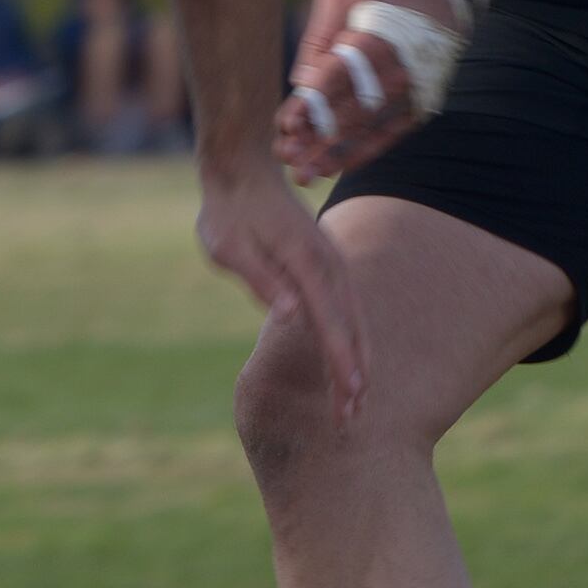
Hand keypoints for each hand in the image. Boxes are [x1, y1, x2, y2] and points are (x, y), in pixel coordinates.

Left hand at [194, 156, 369, 421]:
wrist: (243, 171)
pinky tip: (352, 361)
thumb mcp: (230, 247)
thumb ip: (261, 279)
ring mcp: (331, 260)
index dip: (341, 361)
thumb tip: (291, 314)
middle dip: (354, 372)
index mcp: (305, 262)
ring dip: (358, 358)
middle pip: (350, 325)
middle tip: (352, 417)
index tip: (350, 395)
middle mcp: (327, 262)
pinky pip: (347, 306)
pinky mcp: (327, 262)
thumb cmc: (229, 212)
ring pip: (355, 317)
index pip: (330, 321)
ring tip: (356, 400)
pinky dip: (353, 337)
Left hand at [275, 0, 468, 183]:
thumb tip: (301, 82)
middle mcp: (397, 70)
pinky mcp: (418, 104)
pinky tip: (333, 167)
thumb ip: (318, 35)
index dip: (310, 105)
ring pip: (366, 129)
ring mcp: (411, 91)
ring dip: (333, 153)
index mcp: (375, 38)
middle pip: (350, 111)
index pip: (336, 78)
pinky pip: (387, 135)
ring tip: (302, 174)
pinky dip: (360, 153)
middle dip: (315, 138)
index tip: (286, 126)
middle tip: (286, 158)